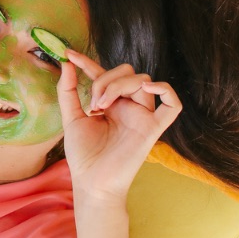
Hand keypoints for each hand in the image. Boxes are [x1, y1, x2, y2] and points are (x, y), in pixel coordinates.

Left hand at [58, 50, 181, 200]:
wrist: (91, 182)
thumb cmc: (83, 155)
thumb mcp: (70, 118)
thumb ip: (68, 91)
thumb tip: (65, 64)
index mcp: (111, 103)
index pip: (104, 73)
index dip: (88, 62)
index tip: (69, 54)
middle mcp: (128, 106)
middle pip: (127, 72)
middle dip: (106, 80)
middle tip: (92, 104)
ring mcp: (142, 116)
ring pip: (143, 80)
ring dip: (118, 85)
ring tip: (101, 107)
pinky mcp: (152, 129)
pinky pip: (173, 105)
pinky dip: (166, 90)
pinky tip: (147, 88)